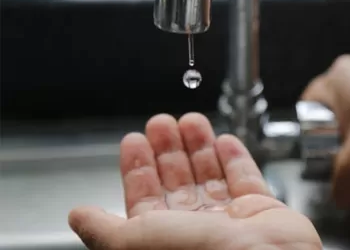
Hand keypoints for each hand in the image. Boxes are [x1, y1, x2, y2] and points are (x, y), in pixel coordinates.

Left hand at [69, 113, 321, 249]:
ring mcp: (230, 220)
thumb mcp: (135, 239)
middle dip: (168, 149)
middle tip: (162, 122)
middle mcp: (196, 230)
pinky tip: (224, 141)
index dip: (138, 167)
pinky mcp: (262, 210)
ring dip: (199, 146)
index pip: (145, 197)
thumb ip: (105, 227)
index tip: (135, 140)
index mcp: (164, 238)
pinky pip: (246, 178)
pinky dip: (235, 158)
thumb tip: (79, 217)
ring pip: (210, 175)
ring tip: (191, 121)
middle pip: (177, 181)